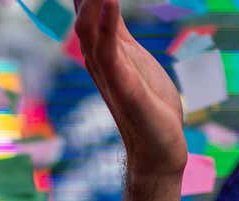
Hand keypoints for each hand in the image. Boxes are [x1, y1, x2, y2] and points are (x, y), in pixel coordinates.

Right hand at [74, 0, 186, 178]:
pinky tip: (109, 0)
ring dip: (90, 0)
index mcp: (100, 46)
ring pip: (88, 27)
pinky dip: (107, 22)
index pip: (83, 4)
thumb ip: (114, 27)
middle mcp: (97, 57)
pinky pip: (110, 50)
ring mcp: (107, 72)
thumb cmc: (149, 103)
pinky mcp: (123, 87)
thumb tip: (103, 1)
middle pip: (80, 10)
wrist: (158, 148)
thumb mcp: (131, 54)